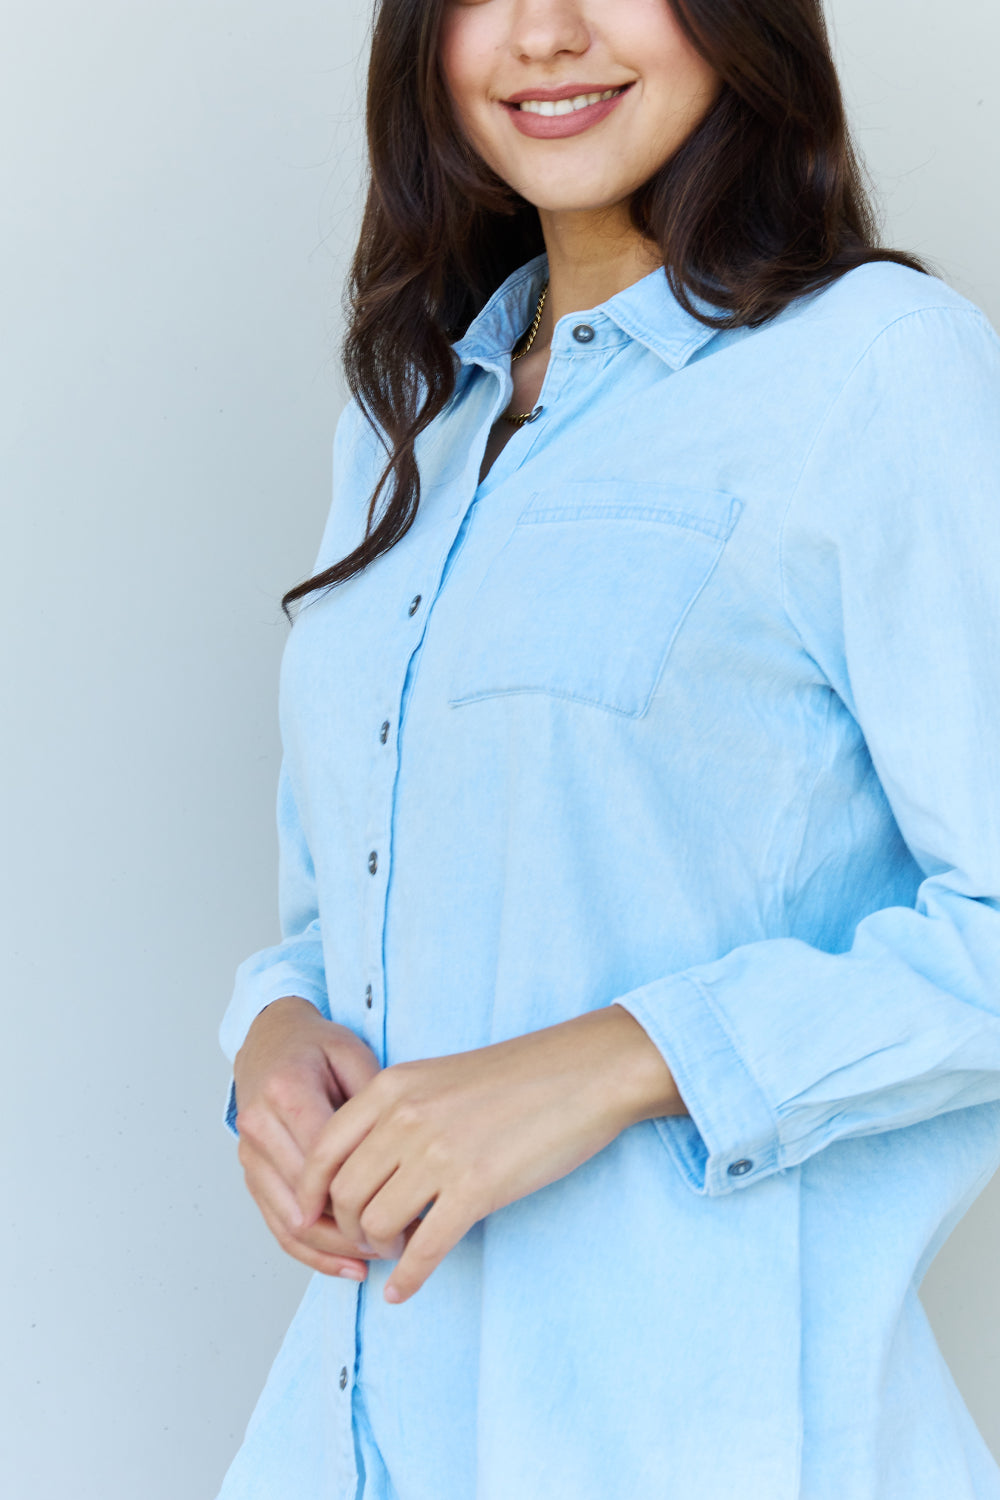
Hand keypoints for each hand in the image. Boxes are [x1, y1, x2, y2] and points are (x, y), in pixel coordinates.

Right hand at [233, 996, 403, 1279]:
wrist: (269, 1040)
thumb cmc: (315, 1047)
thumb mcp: (353, 1055)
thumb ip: (371, 1103)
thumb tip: (400, 1157)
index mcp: (287, 1091)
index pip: (327, 1158)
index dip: (368, 1189)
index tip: (409, 1206)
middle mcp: (259, 1126)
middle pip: (308, 1198)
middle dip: (356, 1226)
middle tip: (404, 1240)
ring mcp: (249, 1153)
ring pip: (290, 1222)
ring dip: (337, 1247)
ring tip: (382, 1256)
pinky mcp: (251, 1173)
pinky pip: (277, 1226)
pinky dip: (313, 1251)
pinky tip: (347, 1266)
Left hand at [296, 1004, 682, 1303]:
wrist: (584, 1072)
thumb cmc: (519, 1076)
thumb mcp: (440, 1078)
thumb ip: (398, 1113)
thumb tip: (368, 1169)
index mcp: (393, 1087)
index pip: (322, 1149)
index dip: (309, 1193)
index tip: (309, 1218)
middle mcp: (406, 1118)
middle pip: (345, 1194)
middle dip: (349, 1228)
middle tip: (369, 1239)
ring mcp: (440, 1153)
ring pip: (377, 1224)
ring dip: (380, 1249)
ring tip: (396, 1251)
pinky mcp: (477, 1188)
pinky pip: (425, 1248)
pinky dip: (408, 1277)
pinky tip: (403, 1290)